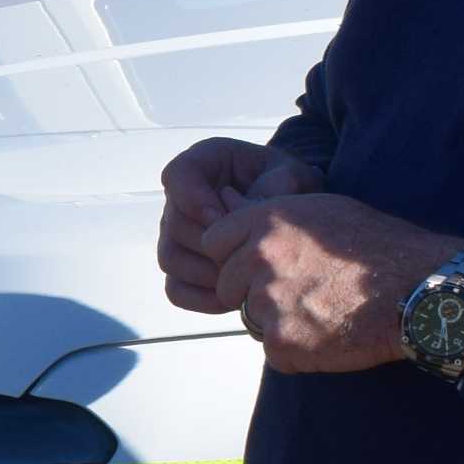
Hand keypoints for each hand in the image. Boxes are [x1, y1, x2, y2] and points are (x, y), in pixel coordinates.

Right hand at [159, 137, 322, 313]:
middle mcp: (181, 201)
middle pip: (174, 224)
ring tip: (246, 277)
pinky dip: (202, 298)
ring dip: (208, 273)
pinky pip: (176, 290)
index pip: (176, 176)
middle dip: (211, 244)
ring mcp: (176, 237)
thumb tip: (248, 209)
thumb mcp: (291, 176)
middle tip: (247, 255)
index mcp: (203, 165)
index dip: (193, 198)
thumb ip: (275, 184)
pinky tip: (234, 297)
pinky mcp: (183, 270)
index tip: (224, 216)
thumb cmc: (288, 188)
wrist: (291, 216)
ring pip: (171, 259)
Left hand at [196, 194, 463, 372]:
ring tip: (323, 312)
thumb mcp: (323, 209)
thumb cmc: (379, 246)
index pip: (213, 242)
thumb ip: (275, 219)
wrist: (418, 289)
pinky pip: (275, 352)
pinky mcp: (282, 343)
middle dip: (253, 291)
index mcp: (266, 222)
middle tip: (301, 293)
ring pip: (252, 319)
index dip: (235, 255)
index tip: (258, 264)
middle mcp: (258, 259)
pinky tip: (331, 335)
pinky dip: (298, 351)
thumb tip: (244, 222)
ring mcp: (268, 303)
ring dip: (279, 321)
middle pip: (226, 285)